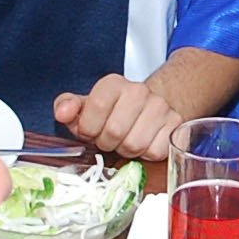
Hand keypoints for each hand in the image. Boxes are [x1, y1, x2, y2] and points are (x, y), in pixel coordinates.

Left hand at [55, 72, 183, 161]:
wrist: (149, 106)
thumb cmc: (113, 111)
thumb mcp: (86, 107)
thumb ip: (68, 107)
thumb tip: (62, 113)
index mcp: (113, 84)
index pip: (96, 107)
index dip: (89, 128)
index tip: (90, 131)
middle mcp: (138, 91)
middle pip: (114, 131)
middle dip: (107, 142)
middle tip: (109, 138)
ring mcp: (160, 107)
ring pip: (135, 144)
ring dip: (126, 150)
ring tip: (125, 140)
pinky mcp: (175, 124)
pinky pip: (155, 151)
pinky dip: (146, 155)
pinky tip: (143, 143)